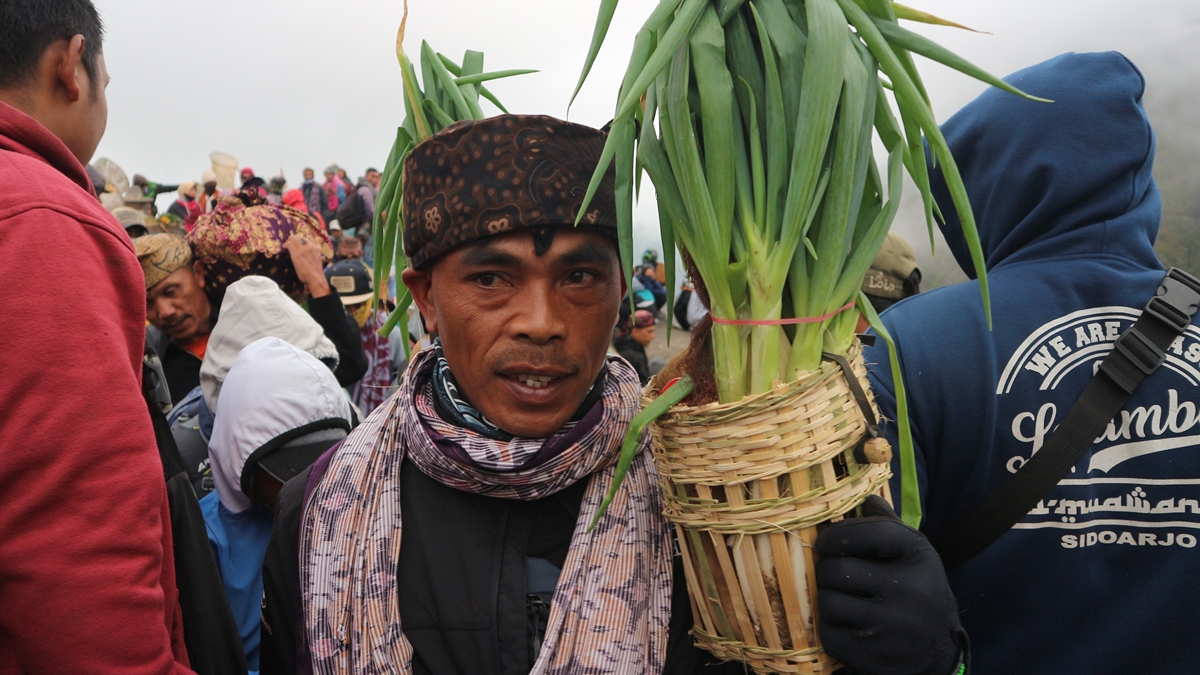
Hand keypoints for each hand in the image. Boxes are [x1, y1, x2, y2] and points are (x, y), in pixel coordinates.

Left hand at [283, 234, 330, 298]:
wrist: (315, 278)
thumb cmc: (315, 272)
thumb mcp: (317, 259)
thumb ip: (312, 253)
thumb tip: (306, 253)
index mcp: (315, 247)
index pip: (305, 239)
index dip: (299, 240)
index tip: (296, 243)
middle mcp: (310, 246)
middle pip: (298, 236)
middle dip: (292, 239)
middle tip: (289, 243)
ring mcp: (303, 249)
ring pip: (293, 238)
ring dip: (288, 241)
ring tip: (286, 245)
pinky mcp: (296, 253)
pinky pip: (289, 244)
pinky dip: (285, 245)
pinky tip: (284, 248)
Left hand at [816, 496, 966, 674]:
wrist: (938, 649)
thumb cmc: (916, 591)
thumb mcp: (913, 555)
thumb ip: (888, 526)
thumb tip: (866, 497)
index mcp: (919, 557)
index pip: (870, 533)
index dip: (837, 535)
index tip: (824, 543)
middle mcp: (911, 591)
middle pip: (837, 571)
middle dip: (826, 571)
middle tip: (832, 576)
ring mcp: (893, 627)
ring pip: (828, 603)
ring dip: (826, 600)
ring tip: (841, 599)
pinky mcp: (875, 656)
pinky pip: (828, 634)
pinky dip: (830, 628)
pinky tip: (848, 625)